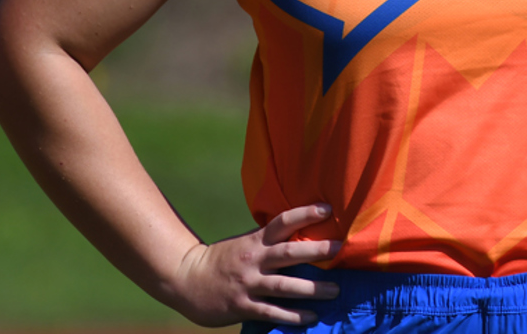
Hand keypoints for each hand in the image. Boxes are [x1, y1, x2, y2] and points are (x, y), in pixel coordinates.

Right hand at [172, 203, 342, 326]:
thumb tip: (301, 233)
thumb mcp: (244, 243)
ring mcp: (248, 284)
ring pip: (284, 286)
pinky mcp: (242, 306)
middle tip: (340, 249)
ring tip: (335, 290)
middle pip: (289, 253)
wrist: (186, 280)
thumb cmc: (222, 260)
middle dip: (316, 251)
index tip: (327, 209)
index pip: (282, 222)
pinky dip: (292, 316)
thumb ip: (268, 241)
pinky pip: (271, 312)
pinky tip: (311, 317)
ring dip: (312, 289)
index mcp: (255, 241)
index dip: (305, 214)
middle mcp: (253, 260)